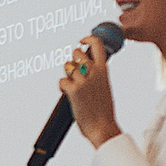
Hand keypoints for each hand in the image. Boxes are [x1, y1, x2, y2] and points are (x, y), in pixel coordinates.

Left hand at [60, 32, 120, 147]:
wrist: (103, 127)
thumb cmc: (102, 109)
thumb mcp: (104, 85)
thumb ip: (97, 72)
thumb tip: (85, 62)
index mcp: (104, 70)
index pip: (97, 44)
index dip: (87, 38)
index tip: (81, 40)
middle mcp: (94, 72)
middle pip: (77, 53)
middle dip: (72, 60)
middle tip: (75, 73)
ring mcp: (84, 80)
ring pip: (67, 66)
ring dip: (67, 75)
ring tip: (74, 86)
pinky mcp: (74, 90)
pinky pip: (61, 81)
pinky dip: (62, 87)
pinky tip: (69, 94)